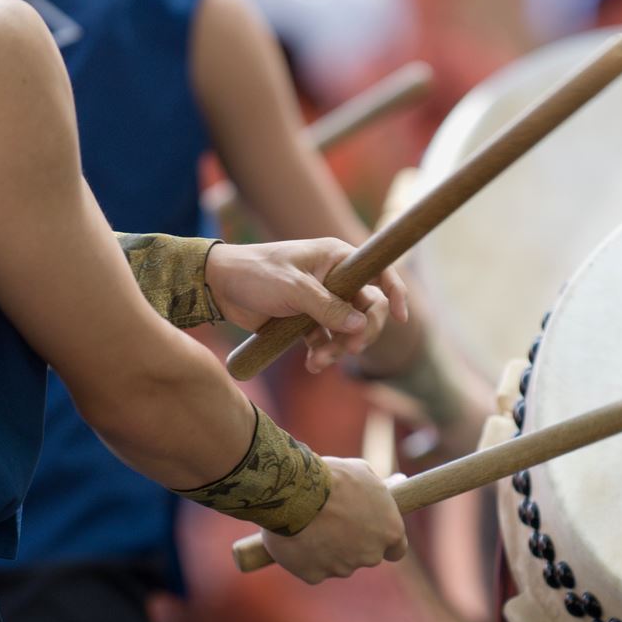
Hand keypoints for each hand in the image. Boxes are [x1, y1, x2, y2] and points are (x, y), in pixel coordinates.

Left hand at [206, 239, 408, 372]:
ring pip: (348, 330)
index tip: (401, 317)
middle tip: (349, 349)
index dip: (395, 292)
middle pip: (368, 310)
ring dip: (339, 348)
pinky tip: (312, 363)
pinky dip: (324, 354)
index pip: (380, 272)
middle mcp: (336, 279)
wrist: (220, 286)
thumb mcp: (294, 289)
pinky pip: (328, 341)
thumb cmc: (256, 273)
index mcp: (338, 258)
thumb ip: (328, 308)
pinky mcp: (308, 321)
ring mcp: (323, 301)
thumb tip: (360, 325)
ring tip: (318, 360)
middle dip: (361, 333)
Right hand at [262, 458, 407, 583]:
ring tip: (310, 523)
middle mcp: (371, 555)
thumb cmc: (332, 478)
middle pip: (365, 555)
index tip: (372, 533)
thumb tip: (394, 484)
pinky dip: (304, 556)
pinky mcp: (315, 576)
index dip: (383, 541)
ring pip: (337, 562)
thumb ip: (377, 489)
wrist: (295, 493)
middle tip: (332, 521)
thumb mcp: (362, 472)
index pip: (396, 548)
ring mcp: (343, 568)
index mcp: (390, 530)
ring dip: (327, 548)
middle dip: (352, 543)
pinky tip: (296, 536)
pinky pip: (311, 568)